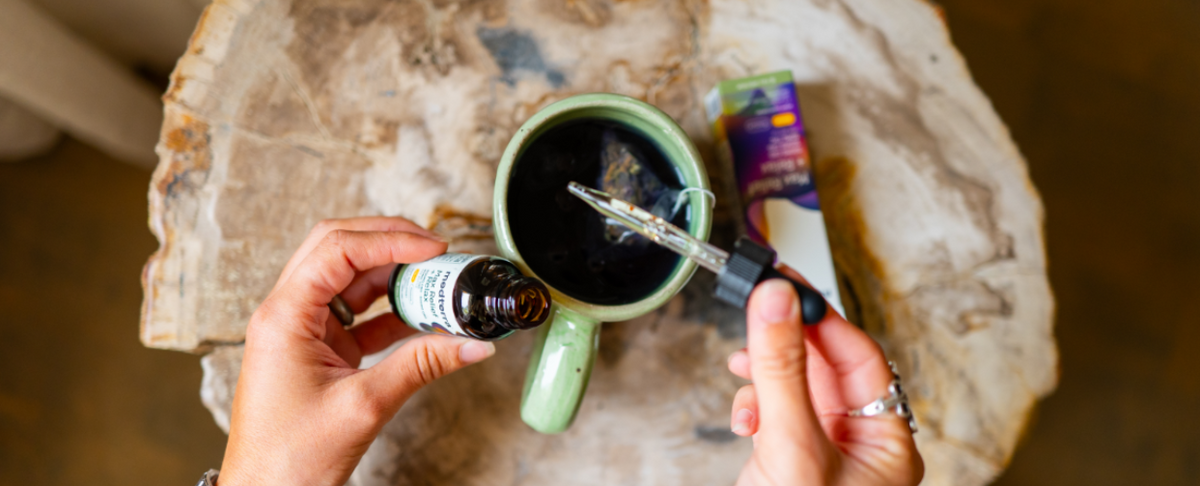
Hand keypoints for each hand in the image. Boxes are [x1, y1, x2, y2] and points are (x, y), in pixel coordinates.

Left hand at [218, 217, 497, 485]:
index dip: (391, 240)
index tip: (435, 247)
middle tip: (437, 251)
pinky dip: (392, 311)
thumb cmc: (291, 459)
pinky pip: (358, 315)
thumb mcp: (365, 405)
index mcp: (283, 316)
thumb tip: (473, 343)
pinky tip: (425, 318)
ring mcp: (301, 331)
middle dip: (390, 243)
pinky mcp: (317, 351)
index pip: (338, 250)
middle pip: (338, 249)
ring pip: (350, 280)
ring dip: (394, 276)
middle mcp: (286, 314)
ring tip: (438, 283)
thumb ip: (422, 365)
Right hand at [726, 276, 923, 484]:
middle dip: (786, 342)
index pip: (861, 357)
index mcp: (886, 444)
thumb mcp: (792, 442)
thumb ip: (783, 370)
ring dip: (763, 375)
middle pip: (826, 367)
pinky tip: (744, 418)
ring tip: (742, 366)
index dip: (822, 318)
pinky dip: (754, 405)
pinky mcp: (788, 459)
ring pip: (796, 387)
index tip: (786, 285)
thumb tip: (778, 300)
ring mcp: (823, 452)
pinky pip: (775, 413)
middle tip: (758, 309)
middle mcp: (859, 445)